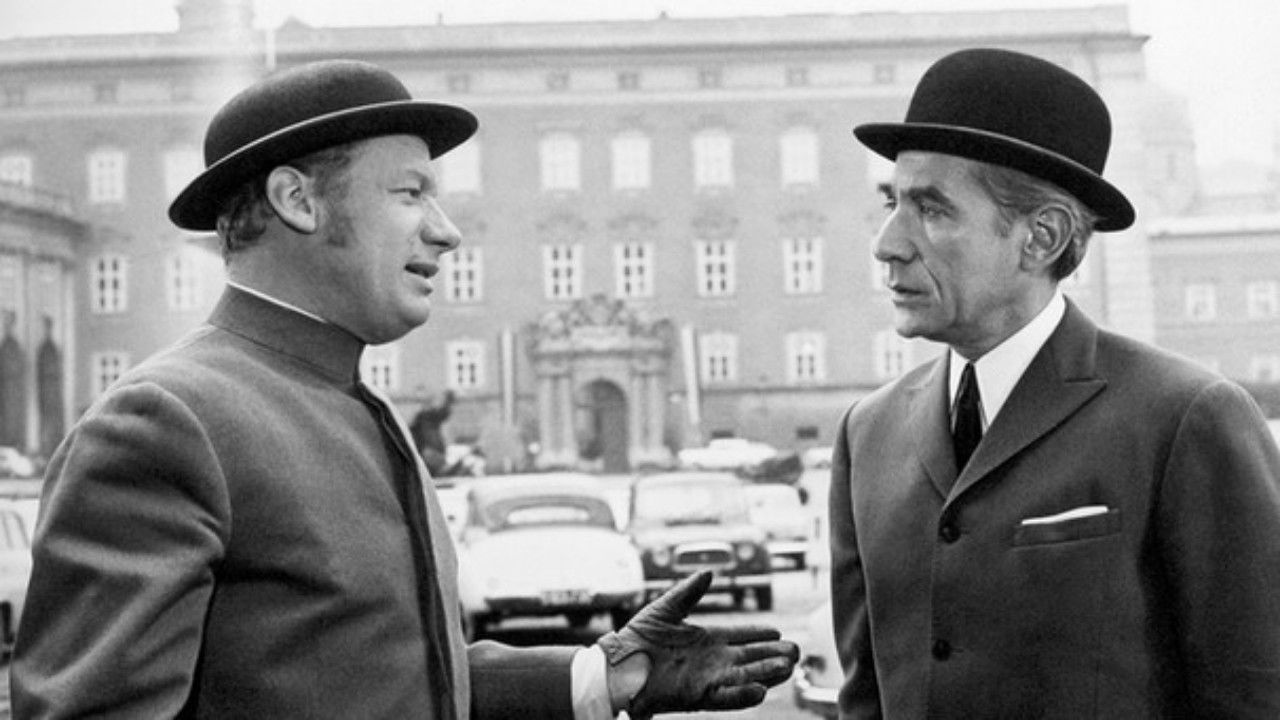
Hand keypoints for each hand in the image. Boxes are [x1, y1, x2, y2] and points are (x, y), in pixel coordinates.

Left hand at [596, 571, 798, 719]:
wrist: (617, 666)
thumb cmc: (637, 638)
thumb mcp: (666, 608)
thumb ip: (689, 591)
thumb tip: (709, 572)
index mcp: (706, 640)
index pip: (741, 637)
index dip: (760, 635)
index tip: (779, 632)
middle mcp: (711, 661)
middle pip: (750, 658)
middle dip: (773, 655)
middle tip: (796, 652)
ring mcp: (706, 679)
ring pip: (744, 677)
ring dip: (765, 673)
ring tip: (787, 668)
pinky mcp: (696, 696)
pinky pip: (725, 697)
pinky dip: (743, 695)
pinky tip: (761, 690)